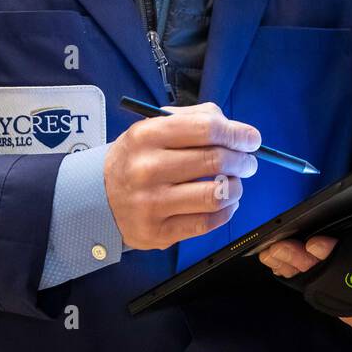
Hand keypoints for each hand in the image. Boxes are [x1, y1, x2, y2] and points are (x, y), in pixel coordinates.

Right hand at [104, 101, 260, 249]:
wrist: (100, 195)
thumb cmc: (138, 157)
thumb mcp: (155, 127)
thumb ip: (195, 119)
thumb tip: (238, 131)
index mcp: (147, 135)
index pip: (206, 129)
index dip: (237, 133)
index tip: (251, 139)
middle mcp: (147, 168)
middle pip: (215, 161)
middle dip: (242, 161)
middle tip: (247, 162)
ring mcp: (152, 203)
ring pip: (216, 195)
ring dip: (237, 187)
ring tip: (235, 183)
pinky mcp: (158, 232)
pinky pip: (208, 222)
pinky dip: (227, 211)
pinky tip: (225, 202)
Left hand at [257, 169, 351, 327]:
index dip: (340, 256)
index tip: (314, 243)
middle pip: (341, 279)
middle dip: (307, 263)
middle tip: (281, 246)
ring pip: (326, 291)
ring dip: (296, 272)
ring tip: (272, 252)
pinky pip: (322, 298)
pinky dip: (299, 281)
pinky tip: (278, 263)